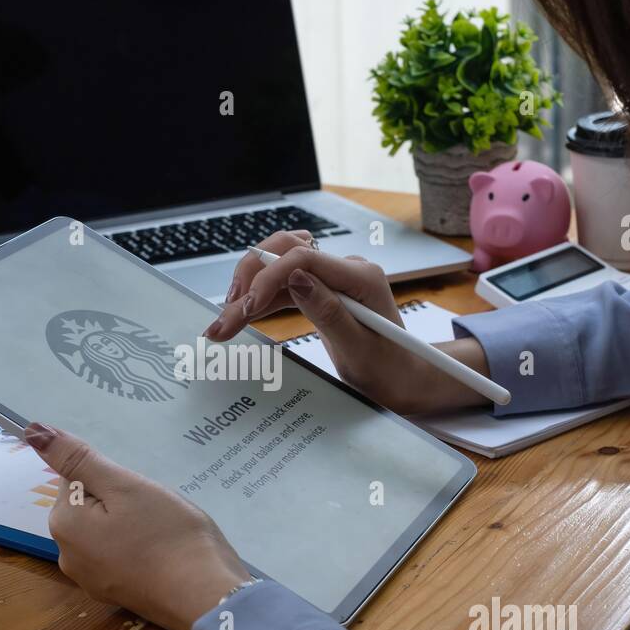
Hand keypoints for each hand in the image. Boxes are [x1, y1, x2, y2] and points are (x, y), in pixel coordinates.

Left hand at [23, 423, 250, 629]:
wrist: (206, 597)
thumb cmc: (167, 535)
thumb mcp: (124, 486)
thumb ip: (78, 459)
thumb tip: (33, 431)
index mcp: (64, 524)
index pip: (76, 478)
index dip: (112, 478)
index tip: (138, 493)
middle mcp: (67, 555)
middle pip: (88, 506)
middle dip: (119, 500)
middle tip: (152, 511)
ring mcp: (90, 580)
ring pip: (104, 530)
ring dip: (129, 523)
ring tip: (160, 532)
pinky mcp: (114, 594)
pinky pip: (117, 554)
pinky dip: (136, 547)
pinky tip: (160, 553)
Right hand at [202, 231, 492, 414]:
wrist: (403, 378)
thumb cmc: (389, 369)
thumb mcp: (358, 348)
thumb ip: (328, 312)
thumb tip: (296, 278)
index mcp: (361, 277)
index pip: (304, 259)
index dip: (268, 278)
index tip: (245, 308)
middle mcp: (346, 269)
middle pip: (286, 251)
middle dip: (251, 278)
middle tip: (226, 314)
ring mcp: (333, 277)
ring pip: (279, 266)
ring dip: (250, 288)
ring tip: (225, 319)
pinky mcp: (322, 290)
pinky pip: (284, 285)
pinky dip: (261, 299)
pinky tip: (240, 315)